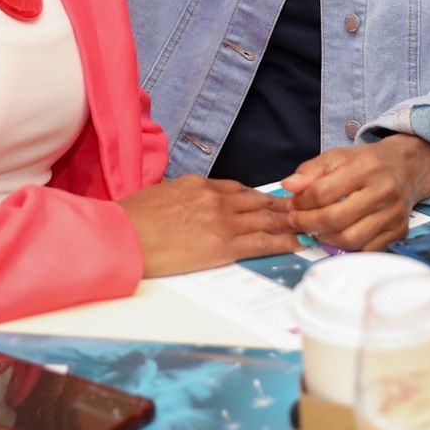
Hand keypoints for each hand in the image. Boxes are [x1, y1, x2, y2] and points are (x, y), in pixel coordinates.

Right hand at [119, 175, 300, 276]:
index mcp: (197, 185)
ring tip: (307, 224)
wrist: (121, 237)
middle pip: (257, 201)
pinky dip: (283, 241)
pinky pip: (262, 242)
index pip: (237, 189)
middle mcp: (214, 198)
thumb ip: (179, 198)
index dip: (257, 197)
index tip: (269, 201)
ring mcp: (221, 220)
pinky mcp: (223, 244)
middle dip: (282, 206)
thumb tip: (184, 205)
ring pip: (266, 219)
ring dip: (289, 221)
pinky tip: (297, 243)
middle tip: (301, 209)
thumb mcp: (158, 197)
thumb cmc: (130, 221)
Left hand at [281, 135, 429, 251]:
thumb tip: (289, 186)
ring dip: (325, 239)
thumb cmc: (368, 163)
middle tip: (296, 221)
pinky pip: (365, 250)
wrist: (407, 168)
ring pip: (349, 240)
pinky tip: (337, 236)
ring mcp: (393, 214)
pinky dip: (346, 248)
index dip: (302, 202)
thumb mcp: (338, 156)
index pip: (323, 192)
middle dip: (307, 223)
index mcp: (365, 167)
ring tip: (316, 229)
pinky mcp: (399, 232)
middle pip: (335, 219)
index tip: (294, 203)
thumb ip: (311, 170)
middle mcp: (383, 191)